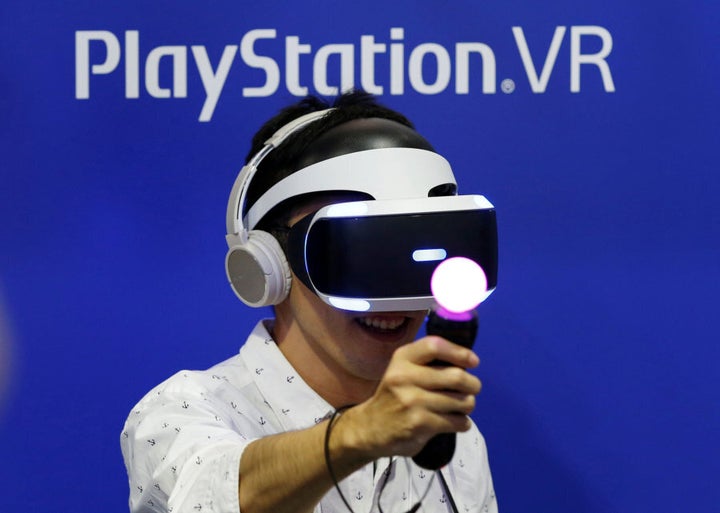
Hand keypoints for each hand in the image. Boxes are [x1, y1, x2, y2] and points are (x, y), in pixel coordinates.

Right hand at [336, 336, 481, 460]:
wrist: (371, 428)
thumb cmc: (395, 394)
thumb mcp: (402, 369)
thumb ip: (428, 362)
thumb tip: (466, 360)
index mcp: (402, 359)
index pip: (435, 346)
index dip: (460, 352)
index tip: (473, 361)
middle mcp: (405, 377)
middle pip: (456, 376)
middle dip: (472, 384)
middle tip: (472, 388)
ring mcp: (412, 402)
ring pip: (461, 401)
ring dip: (468, 405)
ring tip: (463, 406)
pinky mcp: (420, 424)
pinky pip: (456, 422)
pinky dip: (462, 423)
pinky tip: (455, 422)